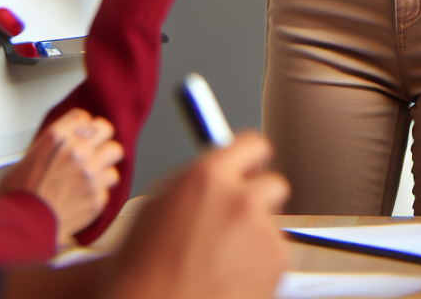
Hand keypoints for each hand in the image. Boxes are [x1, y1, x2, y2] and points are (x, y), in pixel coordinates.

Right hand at [0, 109, 122, 248]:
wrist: (21, 227)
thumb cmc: (18, 197)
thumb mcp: (27, 159)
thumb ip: (50, 147)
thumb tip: (61, 146)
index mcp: (57, 137)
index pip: (83, 116)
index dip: (82, 126)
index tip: (82, 134)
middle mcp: (78, 151)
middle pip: (107, 129)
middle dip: (100, 139)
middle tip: (94, 149)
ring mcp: (91, 173)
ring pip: (114, 154)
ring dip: (104, 163)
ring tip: (92, 174)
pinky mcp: (98, 195)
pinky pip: (109, 185)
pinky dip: (100, 190)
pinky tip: (85, 195)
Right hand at [108, 132, 289, 298]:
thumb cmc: (142, 272)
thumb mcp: (154, 209)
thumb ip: (193, 184)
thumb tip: (213, 174)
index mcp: (207, 178)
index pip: (250, 145)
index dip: (250, 157)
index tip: (251, 165)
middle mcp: (241, 198)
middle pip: (270, 183)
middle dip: (257, 199)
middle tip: (235, 221)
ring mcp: (262, 230)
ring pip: (270, 223)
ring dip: (254, 236)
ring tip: (221, 260)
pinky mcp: (277, 261)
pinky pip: (276, 253)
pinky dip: (261, 264)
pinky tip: (230, 276)